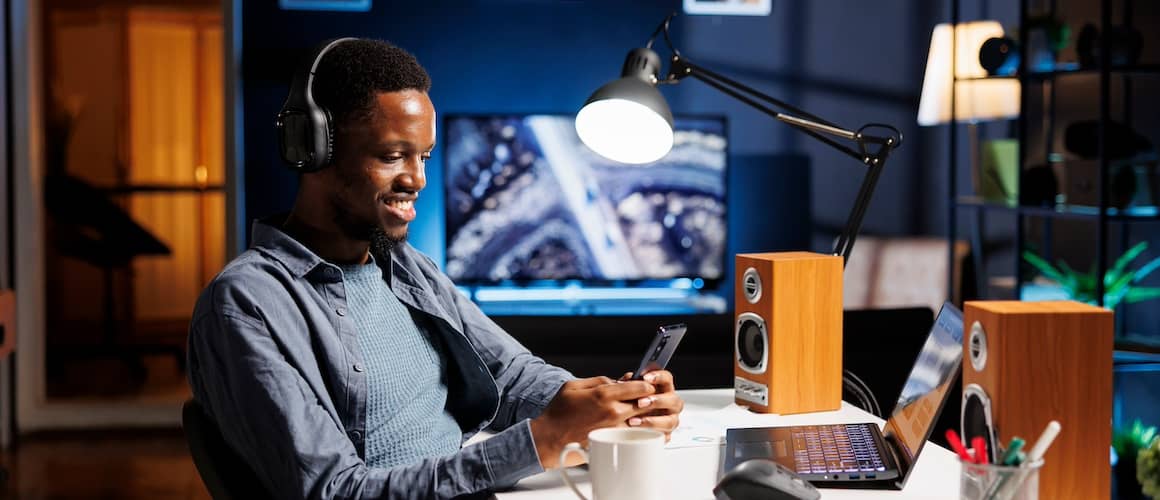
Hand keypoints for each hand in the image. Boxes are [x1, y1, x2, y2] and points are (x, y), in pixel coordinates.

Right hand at [529, 376, 656, 468]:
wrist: (549, 439)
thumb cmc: (558, 413)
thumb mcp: (573, 386)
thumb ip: (598, 380)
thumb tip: (616, 381)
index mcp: (603, 394)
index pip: (640, 387)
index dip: (647, 384)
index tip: (646, 384)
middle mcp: (613, 412)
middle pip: (645, 403)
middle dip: (649, 399)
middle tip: (647, 398)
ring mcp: (614, 429)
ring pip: (642, 420)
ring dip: (645, 416)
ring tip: (640, 412)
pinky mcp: (612, 442)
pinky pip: (634, 435)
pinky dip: (638, 430)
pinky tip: (636, 427)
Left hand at [620, 370, 683, 441]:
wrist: (621, 421)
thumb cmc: (627, 402)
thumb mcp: (625, 390)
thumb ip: (628, 384)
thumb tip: (625, 380)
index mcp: (663, 388)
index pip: (666, 378)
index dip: (659, 376)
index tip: (645, 378)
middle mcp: (670, 403)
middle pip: (673, 400)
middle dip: (658, 401)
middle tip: (640, 402)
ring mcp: (669, 419)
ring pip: (670, 421)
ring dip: (653, 421)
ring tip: (633, 421)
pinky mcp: (665, 435)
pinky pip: (663, 436)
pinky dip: (650, 434)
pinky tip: (637, 431)